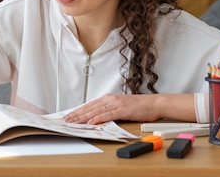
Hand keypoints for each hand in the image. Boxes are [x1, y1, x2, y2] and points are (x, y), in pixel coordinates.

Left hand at [63, 93, 194, 124]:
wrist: (153, 103)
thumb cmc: (137, 107)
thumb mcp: (119, 107)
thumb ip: (107, 111)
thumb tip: (94, 118)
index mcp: (107, 98)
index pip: (88, 105)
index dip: (77, 111)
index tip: (68, 116)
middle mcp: (109, 99)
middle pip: (89, 107)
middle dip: (76, 114)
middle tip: (66, 120)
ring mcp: (116, 104)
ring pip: (95, 111)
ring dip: (83, 117)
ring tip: (74, 121)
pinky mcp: (123, 110)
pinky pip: (108, 115)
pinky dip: (98, 118)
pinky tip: (91, 122)